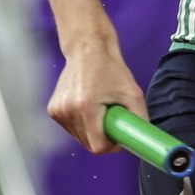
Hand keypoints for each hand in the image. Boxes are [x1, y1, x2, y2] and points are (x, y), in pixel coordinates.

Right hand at [48, 39, 147, 153]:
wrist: (87, 48)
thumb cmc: (111, 69)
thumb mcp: (133, 92)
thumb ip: (140, 118)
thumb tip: (143, 140)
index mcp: (87, 107)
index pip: (97, 146)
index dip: (111, 146)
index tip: (120, 137)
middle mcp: (68, 111)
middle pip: (88, 143)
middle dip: (103, 138)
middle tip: (113, 120)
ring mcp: (58, 111)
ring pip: (79, 137)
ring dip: (92, 131)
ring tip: (100, 109)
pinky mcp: (52, 110)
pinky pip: (71, 128)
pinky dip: (82, 124)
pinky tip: (88, 106)